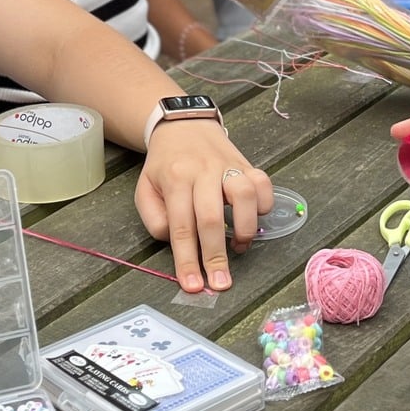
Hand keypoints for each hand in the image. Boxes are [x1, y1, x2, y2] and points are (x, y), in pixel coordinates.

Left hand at [135, 124, 273, 294]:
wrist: (184, 126)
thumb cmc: (165, 164)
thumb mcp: (145, 189)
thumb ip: (154, 218)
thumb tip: (174, 242)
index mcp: (174, 179)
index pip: (180, 226)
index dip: (187, 260)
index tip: (193, 285)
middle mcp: (202, 171)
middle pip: (211, 217)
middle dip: (216, 255)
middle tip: (220, 283)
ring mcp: (227, 165)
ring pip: (243, 194)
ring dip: (244, 227)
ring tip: (239, 245)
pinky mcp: (247, 163)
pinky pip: (264, 183)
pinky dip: (264, 204)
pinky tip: (254, 218)